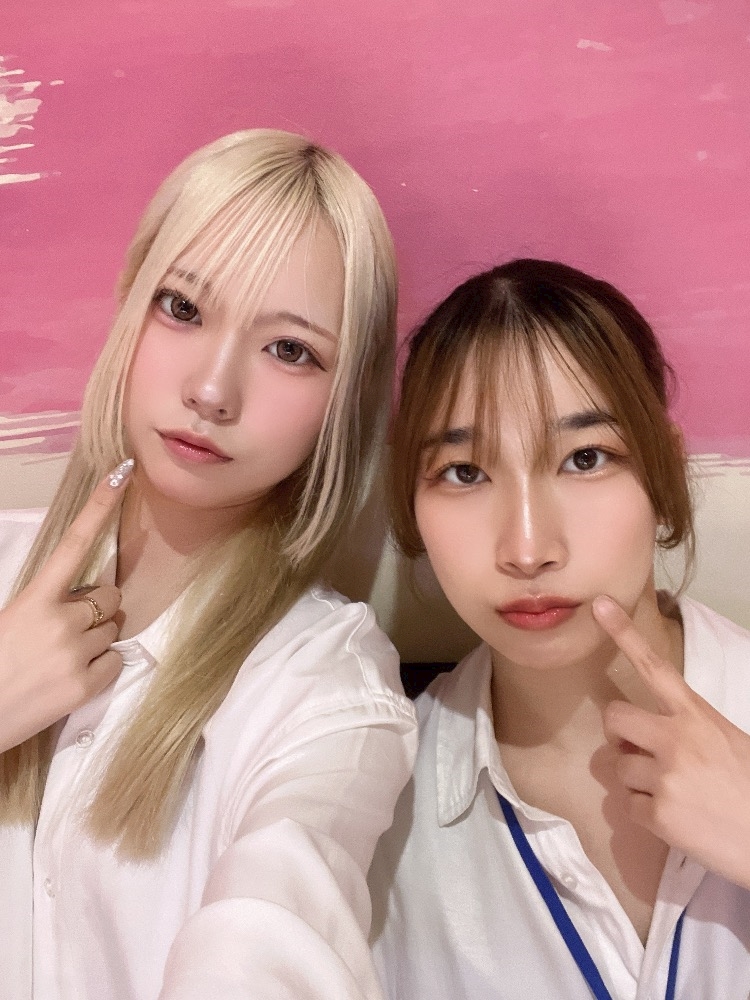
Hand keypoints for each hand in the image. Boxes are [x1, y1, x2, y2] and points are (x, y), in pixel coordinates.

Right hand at [0, 460, 133, 752]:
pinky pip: (115, 661)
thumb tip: (81, 599)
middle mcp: (60, 620)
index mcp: (34, 598)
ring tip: (61, 657)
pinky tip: (70, 677)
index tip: (123, 471)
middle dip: (96, 608)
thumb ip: (45, 603)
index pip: (74, 542)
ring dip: (95, 639)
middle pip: (109, 597)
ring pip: (112, 630)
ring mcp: (75, 653)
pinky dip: (100, 668)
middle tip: (67, 629)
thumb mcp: (10, 619)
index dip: (101, 506)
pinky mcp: (86, 685)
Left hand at [593, 594, 749, 889]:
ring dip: (637, 780)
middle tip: (638, 748)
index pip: (655, 667)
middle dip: (619, 734)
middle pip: (615, 718)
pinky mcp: (658, 814)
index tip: (600, 605)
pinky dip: (646, 814)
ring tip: (674, 793)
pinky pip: (628, 806)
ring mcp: (664, 776)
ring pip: (619, 766)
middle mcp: (676, 739)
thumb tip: (649, 736)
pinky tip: (676, 819)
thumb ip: (688, 730)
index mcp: (697, 716)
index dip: (624, 634)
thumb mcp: (728, 741)